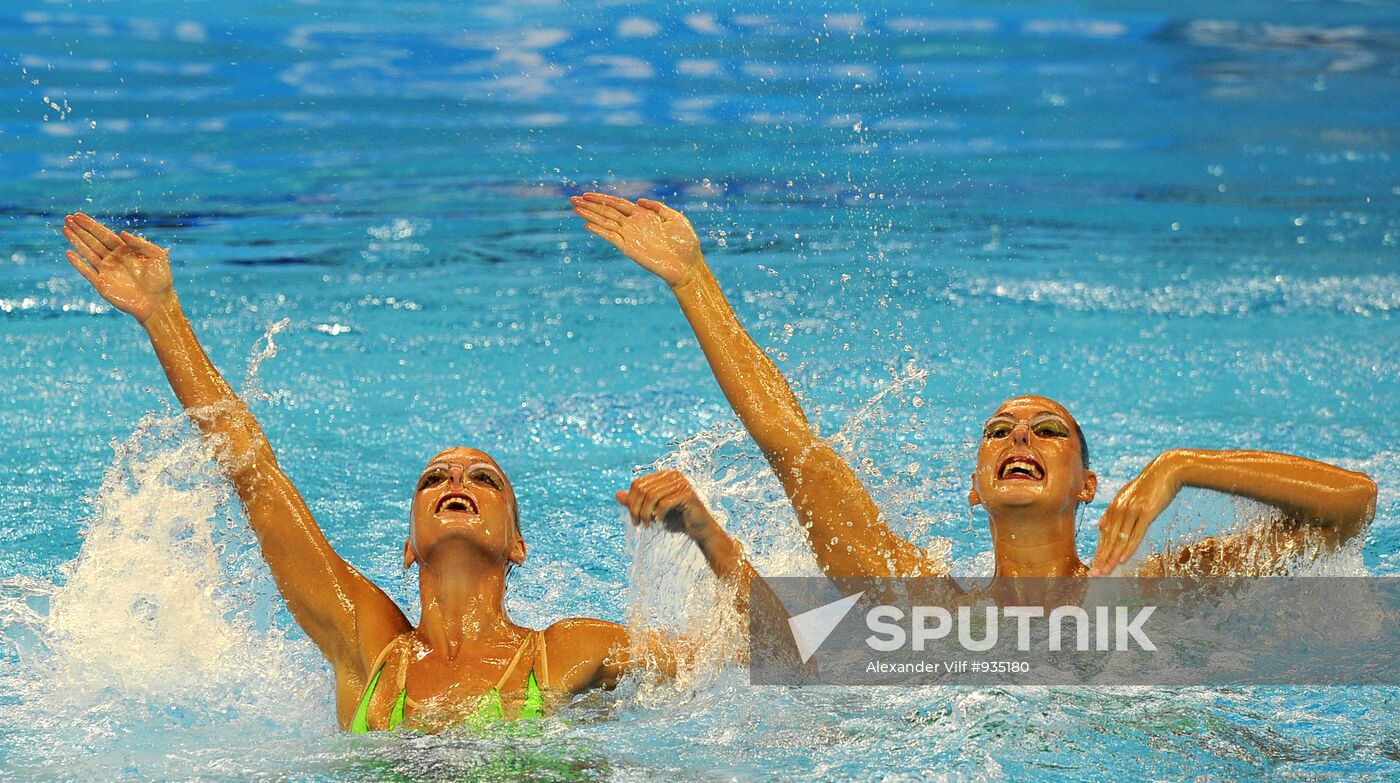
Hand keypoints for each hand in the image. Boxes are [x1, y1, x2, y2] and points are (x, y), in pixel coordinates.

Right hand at [61, 213, 173, 322]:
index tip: (78, 216)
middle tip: (67, 218)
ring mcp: (106, 271)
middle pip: (93, 241)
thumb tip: (121, 233)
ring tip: (65, 229)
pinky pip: (87, 272)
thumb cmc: (161, 279)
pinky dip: (78, 263)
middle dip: (80, 230)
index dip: (91, 225)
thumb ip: (140, 244)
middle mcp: (113, 259)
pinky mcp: (102, 284)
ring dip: (76, 242)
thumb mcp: (157, 256)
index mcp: (125, 251)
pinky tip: (69, 253)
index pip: (104, 234)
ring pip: (87, 253)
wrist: (158, 303)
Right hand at [570, 193, 703, 286]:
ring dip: (590, 215)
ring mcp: (630, 237)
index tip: (587, 194)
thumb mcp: (675, 218)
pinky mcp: (630, 249)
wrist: (688, 265)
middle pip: (607, 212)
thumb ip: (657, 207)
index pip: (618, 204)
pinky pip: (611, 237)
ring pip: (606, 223)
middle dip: (591, 205)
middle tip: (573, 199)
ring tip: (575, 209)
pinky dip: (599, 231)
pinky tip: (587, 224)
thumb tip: (638, 200)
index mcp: (643, 216)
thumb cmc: (685, 243)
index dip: (603, 198)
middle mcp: (633, 226)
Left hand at [616, 470, 719, 543]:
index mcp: (664, 475)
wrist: (698, 529)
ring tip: (647, 525)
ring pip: (651, 496)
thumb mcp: (652, 511)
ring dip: (646, 514)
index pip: (638, 483)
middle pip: (643, 489)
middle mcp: (673, 475)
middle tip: (638, 524)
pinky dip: (658, 515)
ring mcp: (681, 483)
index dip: (631, 502)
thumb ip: (636, 502)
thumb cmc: (676, 519)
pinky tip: (659, 523)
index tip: (634, 519)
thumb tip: (617, 494)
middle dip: (636, 509)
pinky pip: (664, 503)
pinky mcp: (687, 494)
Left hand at [1089, 452, 1184, 574]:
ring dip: (1112, 557)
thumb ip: (1113, 512)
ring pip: (1120, 539)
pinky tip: (1122, 559)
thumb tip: (1100, 527)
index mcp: (1114, 507)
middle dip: (1102, 558)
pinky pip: (1135, 534)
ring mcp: (1132, 511)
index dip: (1100, 551)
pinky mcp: (1146, 513)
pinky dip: (1128, 548)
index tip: (1095, 566)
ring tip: (1106, 572)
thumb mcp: (1127, 496)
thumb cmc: (1148, 486)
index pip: (1105, 535)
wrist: (1165, 471)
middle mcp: (1119, 509)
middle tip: (1096, 574)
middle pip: (1109, 539)